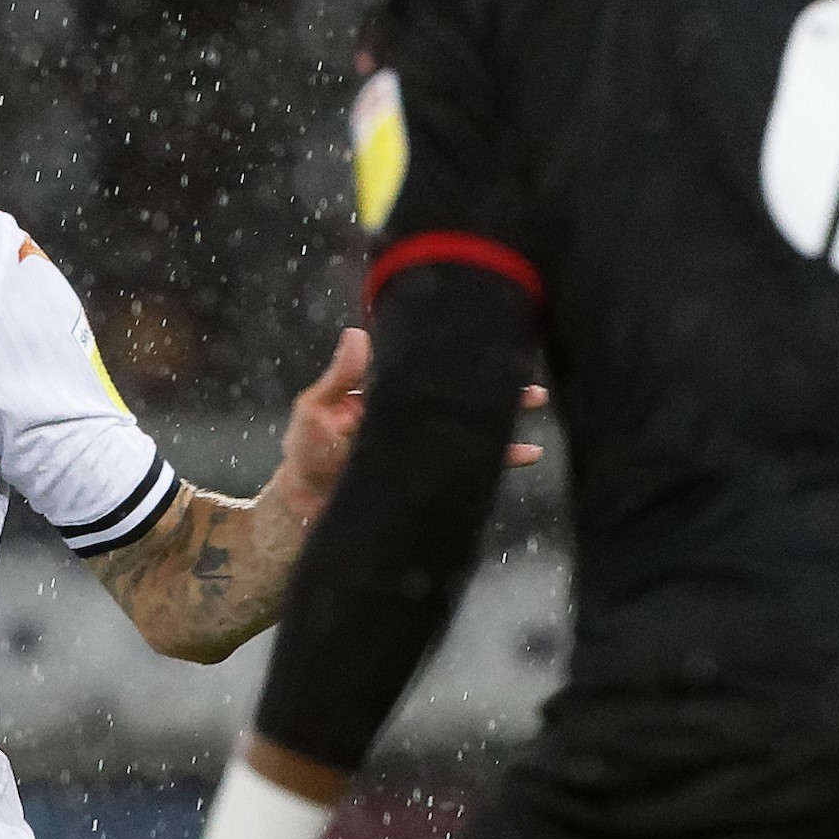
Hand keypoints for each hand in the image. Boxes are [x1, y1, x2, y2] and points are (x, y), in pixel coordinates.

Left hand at [259, 328, 551, 525]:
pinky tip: (523, 457)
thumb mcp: (315, 409)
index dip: (464, 365)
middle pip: (464, 402)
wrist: (302, 505)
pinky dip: (494, 465)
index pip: (437, 374)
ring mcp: (423, 450)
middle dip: (500, 396)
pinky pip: (466, 470)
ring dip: (504, 429)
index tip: (494, 348)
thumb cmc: (306, 452)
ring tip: (535, 420)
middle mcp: (416, 421)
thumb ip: (339, 377)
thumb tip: (357, 333)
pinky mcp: (426, 478)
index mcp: (395, 397)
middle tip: (534, 389)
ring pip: (472, 434)